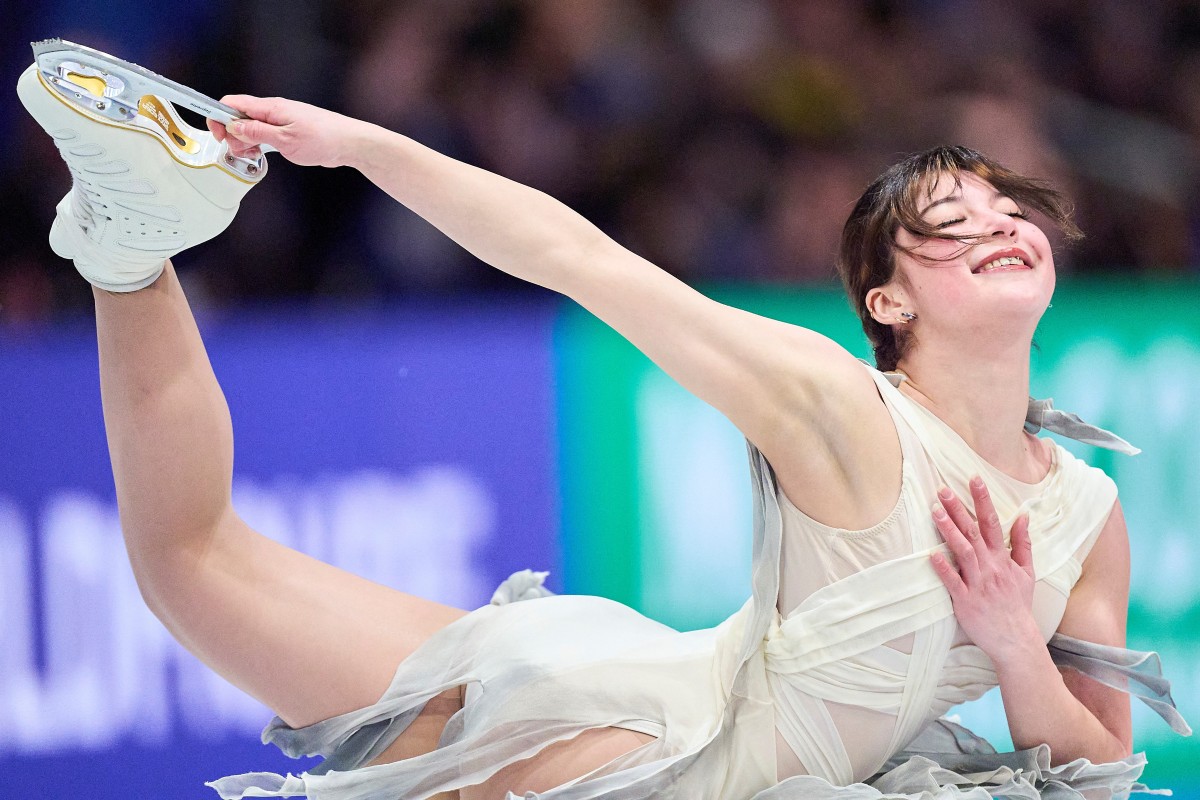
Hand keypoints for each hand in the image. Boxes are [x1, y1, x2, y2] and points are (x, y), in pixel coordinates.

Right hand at [206, 95, 365, 167]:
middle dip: (233, 135)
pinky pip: (264, 134)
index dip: (219, 118)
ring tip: (253, 155)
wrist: (349, 143)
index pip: (233, 104)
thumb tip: (234, 127)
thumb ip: (257, 133)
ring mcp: (280, 121)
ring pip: (250, 128)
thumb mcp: (285, 140)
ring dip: (245, 142)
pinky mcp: (287, 131)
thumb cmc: (323, 139)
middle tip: (242, 152)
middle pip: (238, 117)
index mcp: (270, 108)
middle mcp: (273, 111)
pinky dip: (258, 144)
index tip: (218, 135)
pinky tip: (262, 154)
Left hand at [930, 477, 1041, 664]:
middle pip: (973, 532)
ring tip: (934, 511)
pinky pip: (952, 582)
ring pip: (962, 551)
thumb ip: (1023, 543)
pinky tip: (931, 553)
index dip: (982, 500)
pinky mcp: (965, 600)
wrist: (1015, 638)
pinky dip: (943, 567)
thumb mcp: (1027, 572)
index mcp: (1002, 558)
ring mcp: (977, 583)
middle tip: (943, 489)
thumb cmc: (1017, 603)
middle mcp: (990, 567)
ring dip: (948, 530)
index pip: (992, 522)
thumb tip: (1023, 516)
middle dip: (958, 509)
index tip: (974, 479)